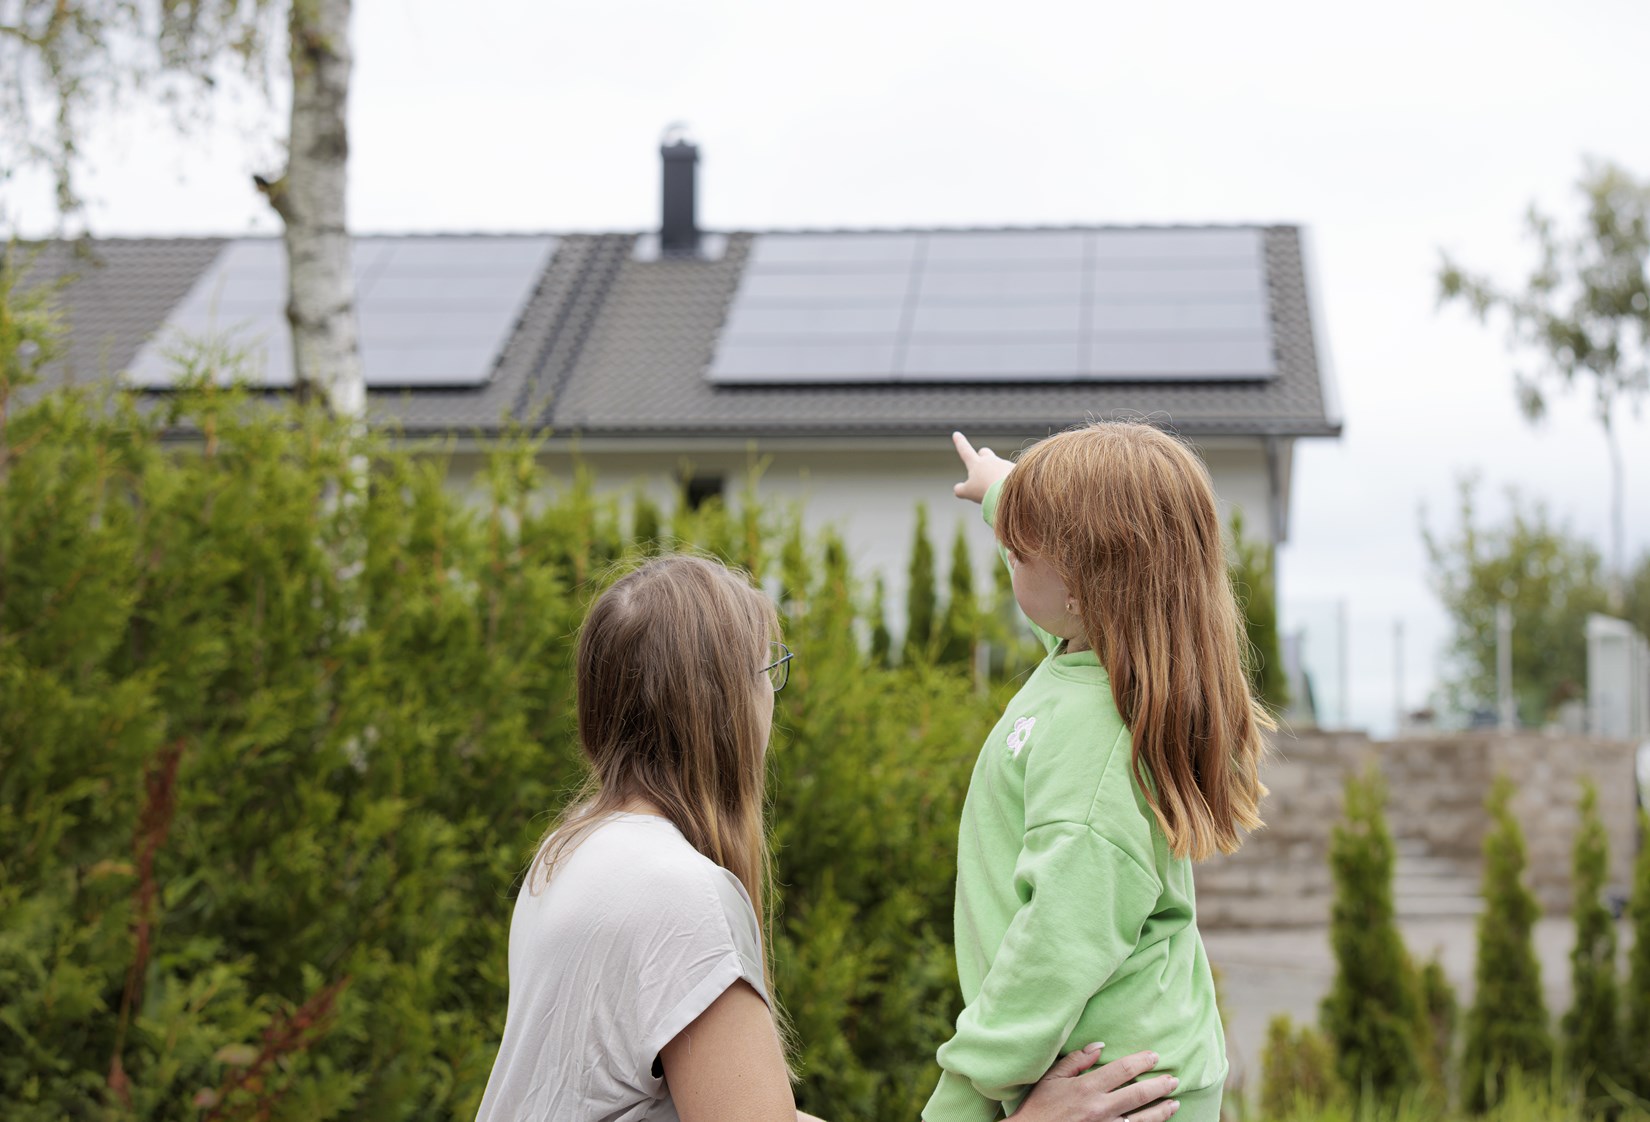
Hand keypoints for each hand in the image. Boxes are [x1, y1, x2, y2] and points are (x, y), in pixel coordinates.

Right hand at [952, 431, 1012, 504]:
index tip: (956, 433)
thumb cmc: (985, 491)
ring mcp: (1004, 464)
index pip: (965, 450)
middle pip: (984, 452)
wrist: (1009, 492)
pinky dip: (1009, 480)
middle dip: (982, 456)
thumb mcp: (967, 492)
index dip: (960, 442)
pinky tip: (1010, 490)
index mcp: (976, 464)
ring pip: (999, 466)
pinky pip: (1011, 473)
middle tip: (981, 466)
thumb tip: (958, 489)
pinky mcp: (1016, 470)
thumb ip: (960, 489)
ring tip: (998, 490)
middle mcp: (991, 460)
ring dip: (997, 474)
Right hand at [1014, 1044, 1180, 1121]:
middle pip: (1138, 1095)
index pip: (1122, 1070)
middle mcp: (1100, 1108)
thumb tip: (1099, 1045)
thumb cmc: (1040, 1107)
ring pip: (1142, 1119)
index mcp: (1087, 1088)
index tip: (1154, 1057)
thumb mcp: (1052, 1078)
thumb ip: (1076, 1060)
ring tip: (1174, 1102)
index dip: (1141, 1062)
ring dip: (1161, 1110)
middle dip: (1158, 1086)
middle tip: (1173, 1079)